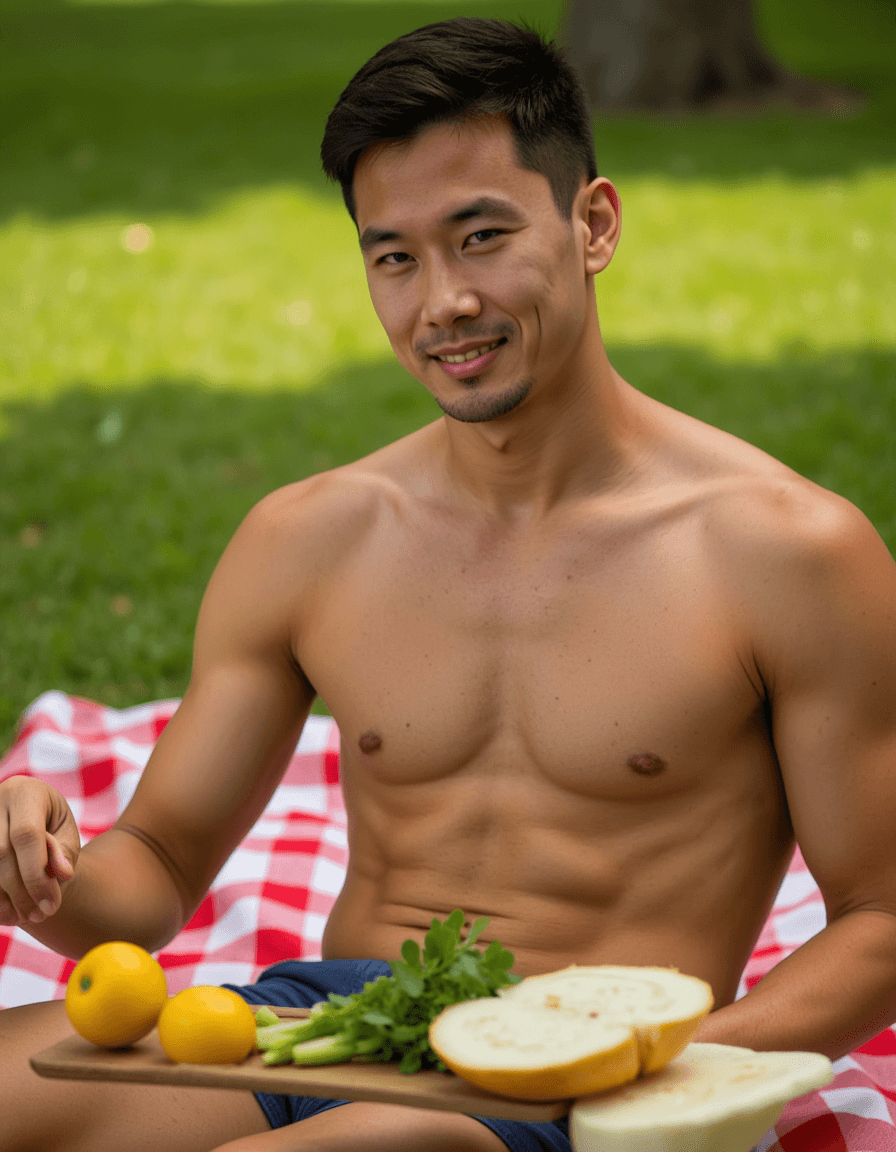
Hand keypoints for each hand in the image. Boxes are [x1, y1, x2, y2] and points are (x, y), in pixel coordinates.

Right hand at [0, 775, 78, 925]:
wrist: (30, 818)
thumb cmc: (52, 826)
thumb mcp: (67, 833)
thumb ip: (65, 852)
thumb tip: (62, 874)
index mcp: (25, 792)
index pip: (26, 835)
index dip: (36, 874)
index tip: (51, 904)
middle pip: (1, 853)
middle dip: (21, 891)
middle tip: (41, 915)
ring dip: (3, 899)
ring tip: (26, 917)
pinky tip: (8, 913)